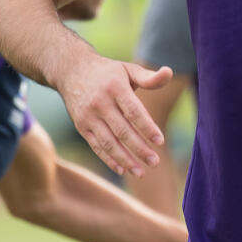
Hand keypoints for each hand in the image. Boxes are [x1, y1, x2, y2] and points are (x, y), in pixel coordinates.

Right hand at [55, 58, 172, 176]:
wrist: (71, 70)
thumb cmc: (108, 72)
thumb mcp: (128, 69)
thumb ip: (149, 77)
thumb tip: (169, 72)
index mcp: (115, 87)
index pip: (133, 111)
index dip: (147, 127)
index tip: (160, 141)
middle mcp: (100, 102)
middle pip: (122, 130)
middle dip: (139, 149)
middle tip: (155, 162)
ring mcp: (89, 116)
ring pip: (108, 142)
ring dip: (125, 160)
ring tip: (141, 173)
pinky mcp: (81, 126)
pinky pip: (96, 146)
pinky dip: (108, 159)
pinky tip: (122, 169)